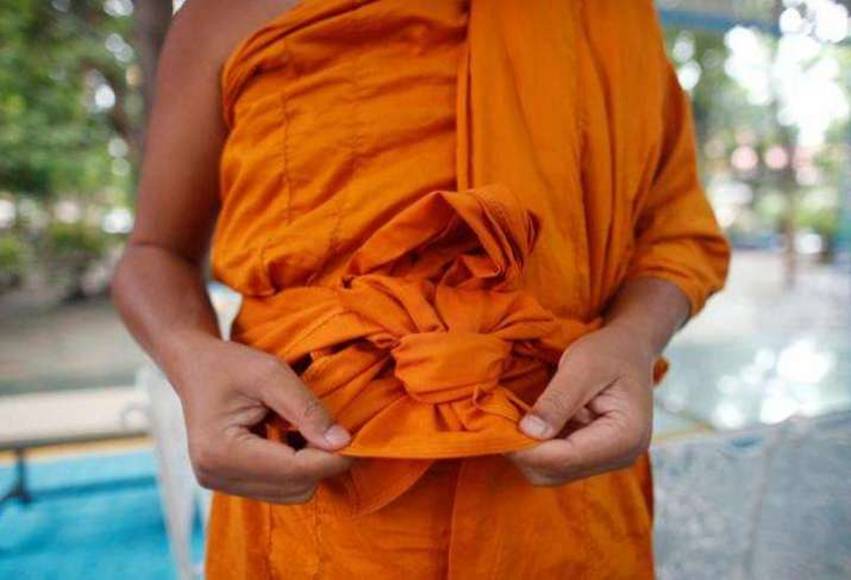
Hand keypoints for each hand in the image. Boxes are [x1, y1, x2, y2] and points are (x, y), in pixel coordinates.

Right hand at [169, 332, 353, 503]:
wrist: (194, 367)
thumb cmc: (231, 364)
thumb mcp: (271, 374)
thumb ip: (307, 409)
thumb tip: (343, 443)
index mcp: (220, 451)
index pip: (293, 470)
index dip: (331, 458)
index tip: (357, 439)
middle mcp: (215, 476)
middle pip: (295, 488)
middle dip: (320, 461)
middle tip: (331, 428)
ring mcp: (219, 484)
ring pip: (291, 494)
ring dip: (308, 466)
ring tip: (305, 429)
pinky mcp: (228, 484)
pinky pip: (279, 489)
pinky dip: (294, 468)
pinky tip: (290, 438)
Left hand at [506, 323, 655, 485]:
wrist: (630, 348)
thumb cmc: (609, 351)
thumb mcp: (582, 365)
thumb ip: (557, 400)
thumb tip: (529, 432)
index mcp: (625, 437)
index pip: (566, 458)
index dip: (526, 448)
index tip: (495, 427)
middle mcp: (620, 457)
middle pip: (556, 472)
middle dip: (523, 451)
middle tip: (496, 421)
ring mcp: (607, 460)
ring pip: (551, 472)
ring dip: (526, 450)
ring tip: (507, 421)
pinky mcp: (593, 455)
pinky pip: (555, 461)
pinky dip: (535, 447)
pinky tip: (523, 424)